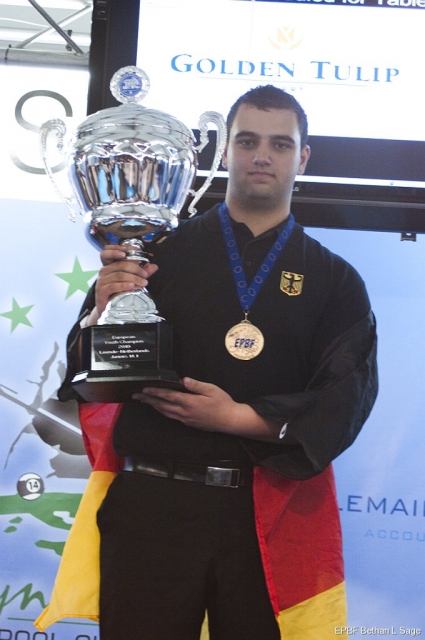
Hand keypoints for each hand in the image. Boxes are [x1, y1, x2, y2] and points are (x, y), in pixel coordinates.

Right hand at [94, 245, 157, 318]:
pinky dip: (124, 286)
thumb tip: (154, 266)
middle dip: (135, 268)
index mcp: (109, 265)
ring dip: (133, 278)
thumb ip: (141, 273)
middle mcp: (104, 271)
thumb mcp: (132, 280)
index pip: (108, 251)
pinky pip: (113, 286)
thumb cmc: (119, 292)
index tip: (135, 250)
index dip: (119, 248)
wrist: (109, 309)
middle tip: (145, 274)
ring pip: (119, 275)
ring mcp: (101, 280)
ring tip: (144, 282)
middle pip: (120, 264)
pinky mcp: (101, 291)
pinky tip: (132, 287)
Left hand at [132, 377, 281, 440]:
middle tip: (135, 395)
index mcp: (189, 402)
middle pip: (162, 405)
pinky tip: (159, 408)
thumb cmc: (222, 403)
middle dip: (148, 400)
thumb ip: (196, 385)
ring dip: (153, 406)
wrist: (230, 421)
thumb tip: (183, 380)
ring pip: (165, 412)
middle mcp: (184, 412)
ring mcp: (185, 419)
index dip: (155, 392)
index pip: (168, 396)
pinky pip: (171, 416)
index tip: (144, 389)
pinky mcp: (188, 423)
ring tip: (143, 401)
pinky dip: (162, 411)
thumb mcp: (211, 390)